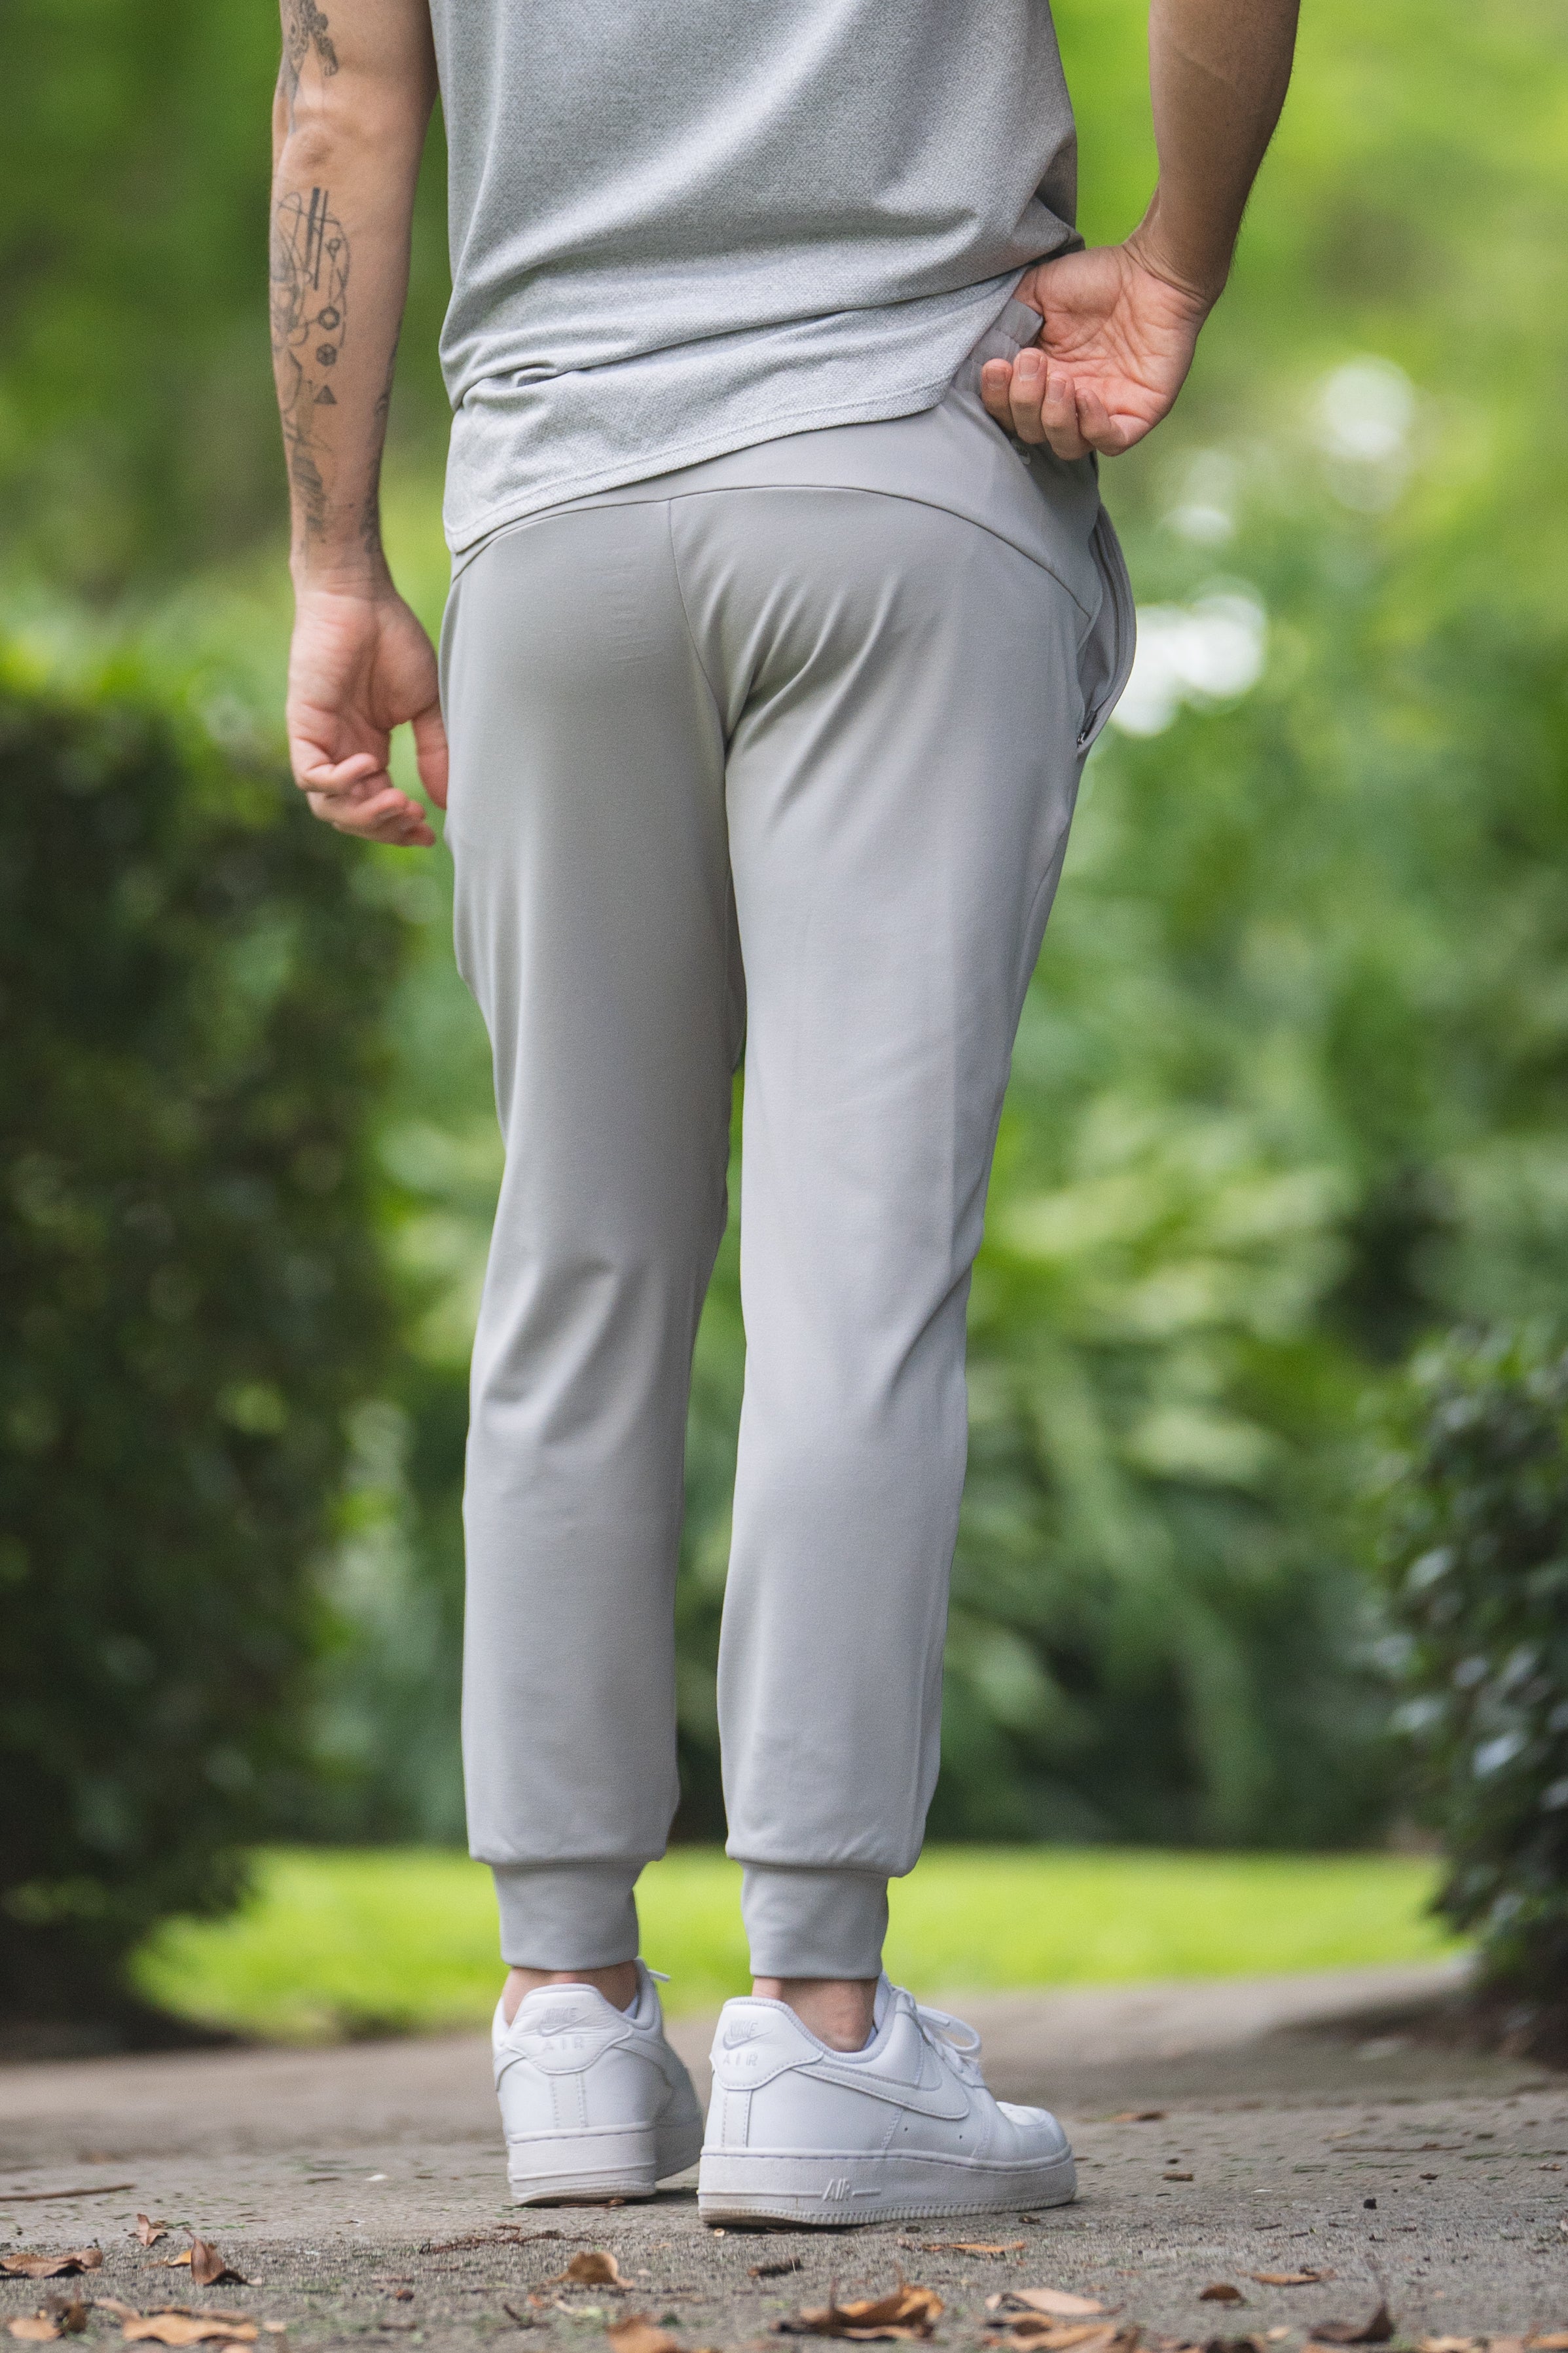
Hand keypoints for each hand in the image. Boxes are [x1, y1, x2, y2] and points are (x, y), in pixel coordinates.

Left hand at [286, 584, 448, 846]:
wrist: (362, 596)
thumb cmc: (393, 640)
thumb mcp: (426, 706)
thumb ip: (435, 752)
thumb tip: (447, 801)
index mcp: (368, 750)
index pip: (377, 807)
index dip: (399, 829)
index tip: (429, 835)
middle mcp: (341, 752)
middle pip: (352, 817)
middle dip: (384, 828)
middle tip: (415, 819)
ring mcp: (320, 741)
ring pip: (329, 807)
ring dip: (364, 814)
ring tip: (398, 800)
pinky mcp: (303, 725)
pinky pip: (311, 776)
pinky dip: (339, 782)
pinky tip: (371, 766)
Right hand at [980, 237, 1213, 460]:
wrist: (1153, 270)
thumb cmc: (1097, 279)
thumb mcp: (1037, 293)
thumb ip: (1007, 321)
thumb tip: (979, 351)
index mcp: (1043, 379)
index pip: (1009, 410)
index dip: (998, 397)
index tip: (997, 366)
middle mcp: (1069, 402)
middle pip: (1032, 433)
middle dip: (1025, 402)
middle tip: (1033, 363)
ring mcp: (1103, 411)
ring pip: (1067, 446)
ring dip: (1054, 417)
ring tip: (1060, 379)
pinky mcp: (1137, 414)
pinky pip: (1109, 442)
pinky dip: (1093, 426)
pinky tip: (1086, 395)